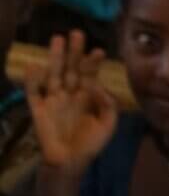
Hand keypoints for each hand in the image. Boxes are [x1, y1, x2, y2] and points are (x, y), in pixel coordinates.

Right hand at [27, 31, 119, 176]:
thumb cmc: (90, 143)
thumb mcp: (108, 124)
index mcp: (87, 96)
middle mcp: (70, 94)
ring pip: (53, 74)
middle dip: (74, 51)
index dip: (93, 62)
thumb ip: (109, 104)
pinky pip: (34, 93)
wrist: (70, 163)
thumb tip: (98, 85)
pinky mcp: (38, 110)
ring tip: (57, 39)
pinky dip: (32, 80)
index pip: (90, 74)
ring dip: (54, 58)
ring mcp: (53, 100)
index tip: (99, 50)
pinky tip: (34, 66)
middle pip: (71, 68)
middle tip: (76, 33)